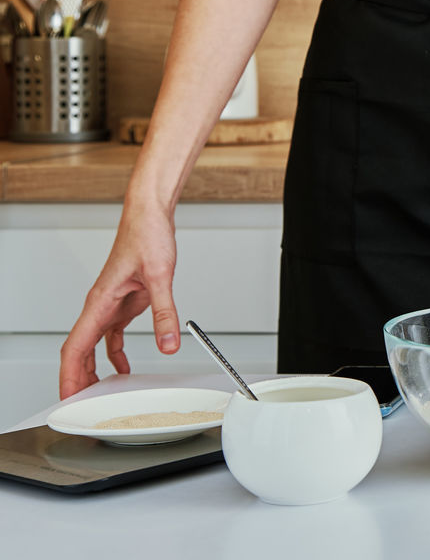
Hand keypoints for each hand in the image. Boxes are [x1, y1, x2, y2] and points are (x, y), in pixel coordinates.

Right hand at [59, 203, 180, 397]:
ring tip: (98, 393)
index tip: (68, 396)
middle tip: (80, 405)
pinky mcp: (125, 302)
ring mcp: (111, 304)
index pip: (76, 347)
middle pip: (80, 350)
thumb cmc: (147, 236)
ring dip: (94, 369)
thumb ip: (165, 312)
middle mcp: (100, 305)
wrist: (150, 217)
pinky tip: (124, 367)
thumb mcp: (160, 276)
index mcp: (99, 302)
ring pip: (94, 344)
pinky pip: (113, 334)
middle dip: (77, 378)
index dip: (69, 375)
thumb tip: (168, 343)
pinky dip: (115, 353)